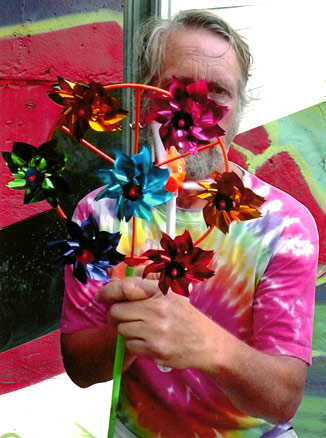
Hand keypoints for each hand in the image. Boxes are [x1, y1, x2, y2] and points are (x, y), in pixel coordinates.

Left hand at [96, 277, 217, 369]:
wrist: (206, 343)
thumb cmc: (185, 316)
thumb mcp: (171, 294)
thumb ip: (147, 286)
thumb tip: (119, 278)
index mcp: (160, 292)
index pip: (125, 287)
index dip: (108, 291)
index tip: (100, 296)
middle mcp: (157, 309)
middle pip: (116, 311)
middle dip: (114, 314)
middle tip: (120, 316)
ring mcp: (155, 331)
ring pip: (121, 329)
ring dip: (125, 330)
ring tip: (139, 328)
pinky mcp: (155, 349)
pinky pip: (130, 345)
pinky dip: (134, 344)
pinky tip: (147, 340)